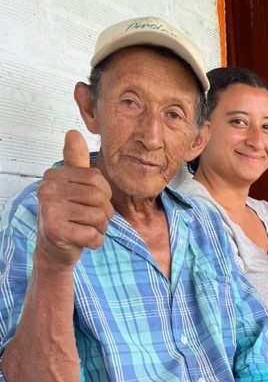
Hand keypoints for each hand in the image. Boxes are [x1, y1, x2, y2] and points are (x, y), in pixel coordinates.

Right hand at [36, 130, 113, 266]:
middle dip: (104, 214)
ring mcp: (50, 210)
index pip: (96, 179)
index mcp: (54, 176)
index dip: (103, 195)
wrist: (53, 249)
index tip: (91, 204)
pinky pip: (93, 235)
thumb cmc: (68, 216)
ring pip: (99, 217)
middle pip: (100, 198)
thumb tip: (73, 133)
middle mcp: (48, 190)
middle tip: (90, 220)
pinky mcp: (56, 232)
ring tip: (85, 229)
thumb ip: (75, 162)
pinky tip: (83, 241)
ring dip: (100, 228)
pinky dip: (95, 242)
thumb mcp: (73, 186)